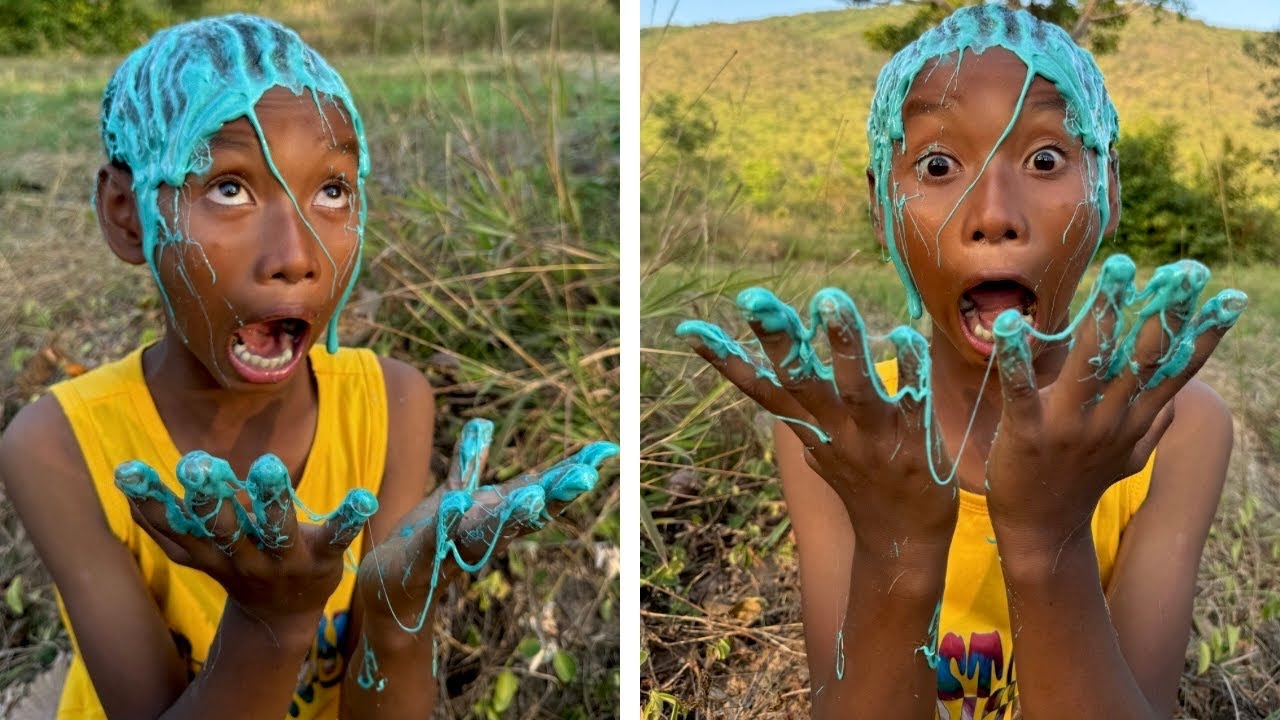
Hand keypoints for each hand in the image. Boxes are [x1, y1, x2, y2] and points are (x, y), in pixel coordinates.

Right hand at [115, 452, 376, 625]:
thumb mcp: (200, 551)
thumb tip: (124, 480)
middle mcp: (244, 559)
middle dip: (209, 501)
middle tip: (196, 465)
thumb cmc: (239, 566)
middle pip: (223, 531)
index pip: (175, 529)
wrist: (283, 616)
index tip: (129, 470)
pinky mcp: (323, 558)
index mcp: (212, 554)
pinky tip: (363, 496)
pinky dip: (350, 517)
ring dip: (271, 500)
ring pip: (275, 532)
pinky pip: (338, 537)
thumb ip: (168, 522)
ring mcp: (284, 561)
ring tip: (267, 466)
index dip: (153, 502)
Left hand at [355, 418, 617, 630]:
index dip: (569, 473)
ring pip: (488, 532)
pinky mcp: (421, 560)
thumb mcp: (452, 495)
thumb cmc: (428, 542)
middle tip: (585, 476)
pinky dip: (447, 523)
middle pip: (525, 514)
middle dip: (554, 495)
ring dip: (511, 516)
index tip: (603, 452)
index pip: (539, 490)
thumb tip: (483, 424)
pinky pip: (434, 540)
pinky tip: (456, 503)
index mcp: (495, 514)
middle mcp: (485, 534)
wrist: (395, 592)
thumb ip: (468, 463)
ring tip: (533, 496)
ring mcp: (455, 549)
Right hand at [677, 287, 957, 564]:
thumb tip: (779, 384)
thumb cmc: (865, 490)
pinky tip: (904, 333)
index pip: (761, 390)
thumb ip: (806, 419)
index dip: (726, 361)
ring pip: (854, 388)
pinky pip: (912, 400)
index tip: (691, 329)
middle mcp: (834, 431)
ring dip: (842, 345)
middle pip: (797, 383)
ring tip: (829, 301)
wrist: (902, 547)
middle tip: (754, 301)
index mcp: (810, 430)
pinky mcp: (913, 440)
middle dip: (776, 341)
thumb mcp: (824, 455)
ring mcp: (872, 437)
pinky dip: (908, 368)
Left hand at [986, 255, 1245, 541]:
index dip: (1202, 336)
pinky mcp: (1027, 433)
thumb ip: (1153, 425)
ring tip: (1119, 273)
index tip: (1226, 299)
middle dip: (1163, 314)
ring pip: (1091, 365)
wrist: (1041, 531)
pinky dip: (1017, 358)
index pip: (1174, 372)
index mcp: (1133, 422)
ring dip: (1105, 316)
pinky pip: (1022, 391)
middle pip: (1140, 360)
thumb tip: (1177, 395)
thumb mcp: (1129, 458)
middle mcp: (1108, 421)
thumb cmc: (1080, 484)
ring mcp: (1068, 427)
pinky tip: (1010, 326)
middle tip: (1183, 272)